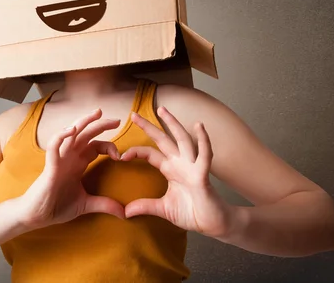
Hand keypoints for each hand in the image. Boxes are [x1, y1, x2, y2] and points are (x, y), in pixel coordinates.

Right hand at [19, 109, 124, 229]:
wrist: (36, 216)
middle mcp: (69, 157)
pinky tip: (71, 130)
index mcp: (78, 163)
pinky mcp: (50, 166)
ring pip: (71, 134)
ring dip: (83, 122)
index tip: (120, 157)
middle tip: (117, 120)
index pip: (95, 146)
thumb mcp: (86, 204)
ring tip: (97, 113)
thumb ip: (104, 204)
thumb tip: (124, 213)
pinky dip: (61, 136)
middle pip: (86, 135)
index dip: (109, 146)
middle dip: (101, 125)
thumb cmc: (56, 206)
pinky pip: (53, 146)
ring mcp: (59, 159)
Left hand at [120, 107, 233, 237]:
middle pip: (162, 140)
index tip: (121, 155)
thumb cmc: (192, 213)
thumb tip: (125, 212)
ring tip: (163, 110)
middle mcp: (180, 164)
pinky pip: (204, 155)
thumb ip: (145, 206)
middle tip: (133, 114)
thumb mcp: (163, 209)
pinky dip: (203, 141)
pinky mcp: (203, 174)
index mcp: (170, 170)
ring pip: (182, 140)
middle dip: (149, 127)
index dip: (136, 152)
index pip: (150, 154)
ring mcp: (192, 167)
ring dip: (173, 124)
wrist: (212, 223)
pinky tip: (199, 126)